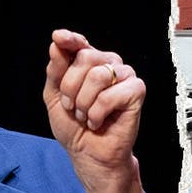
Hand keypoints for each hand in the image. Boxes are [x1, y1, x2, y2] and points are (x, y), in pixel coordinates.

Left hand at [44, 29, 145, 192]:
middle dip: (71, 87)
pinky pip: (111, 94)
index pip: (80, 43)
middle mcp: (109, 65)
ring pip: (98, 75)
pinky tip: (99, 121)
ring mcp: (125, 77)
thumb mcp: (55, 97)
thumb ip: (55, 71)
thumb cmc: (75, 128)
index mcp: (90, 64)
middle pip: (85, 57)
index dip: (70, 39)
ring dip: (84, 103)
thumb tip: (58, 44)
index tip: (60, 38)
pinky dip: (99, 112)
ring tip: (86, 116)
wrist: (88, 155)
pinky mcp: (136, 91)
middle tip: (73, 107)